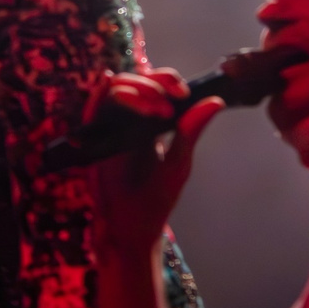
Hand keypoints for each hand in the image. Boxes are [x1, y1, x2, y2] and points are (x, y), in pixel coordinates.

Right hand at [88, 71, 224, 261]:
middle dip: (154, 83)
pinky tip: (110, 86)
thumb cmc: (155, 199)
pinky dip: (103, 93)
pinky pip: (94, 107)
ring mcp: (111, 127)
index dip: (168, 79)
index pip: (157, 86)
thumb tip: (215, 102)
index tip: (183, 93)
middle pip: (136, 80)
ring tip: (154, 110)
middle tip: (170, 102)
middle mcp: (130, 120)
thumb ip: (191, 130)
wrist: (130, 227)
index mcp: (152, 123)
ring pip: (116, 88)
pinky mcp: (94, 137)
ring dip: (136, 90)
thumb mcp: (179, 162)